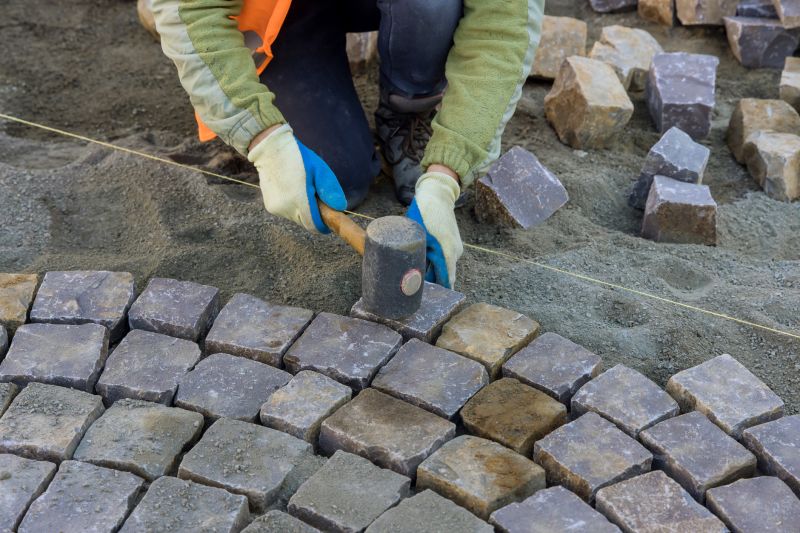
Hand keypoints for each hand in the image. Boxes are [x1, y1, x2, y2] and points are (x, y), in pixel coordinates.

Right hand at [248, 124, 345, 232]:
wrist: (271, 149)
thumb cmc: (299, 158)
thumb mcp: (320, 170)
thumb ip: (330, 190)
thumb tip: (340, 208)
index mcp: (299, 200)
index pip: (314, 225)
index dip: (324, 225)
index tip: (331, 220)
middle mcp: (285, 207)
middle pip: (306, 223)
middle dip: (315, 215)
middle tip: (318, 198)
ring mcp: (275, 208)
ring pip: (296, 218)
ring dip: (304, 210)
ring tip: (304, 190)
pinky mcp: (270, 206)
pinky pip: (287, 212)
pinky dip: (293, 206)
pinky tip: (293, 190)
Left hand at [406, 171, 462, 287]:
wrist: (437, 195)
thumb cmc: (424, 212)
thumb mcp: (416, 233)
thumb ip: (415, 252)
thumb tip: (405, 271)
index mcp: (447, 250)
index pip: (446, 279)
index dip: (437, 291)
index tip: (427, 300)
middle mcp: (455, 252)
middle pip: (444, 275)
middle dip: (432, 284)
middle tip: (415, 292)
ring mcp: (456, 248)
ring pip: (443, 267)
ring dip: (432, 273)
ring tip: (415, 278)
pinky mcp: (453, 244)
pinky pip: (444, 260)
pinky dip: (435, 264)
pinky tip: (422, 264)